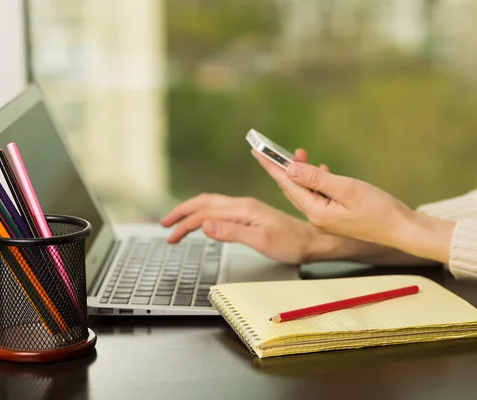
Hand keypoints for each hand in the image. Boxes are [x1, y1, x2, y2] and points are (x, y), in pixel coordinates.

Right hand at [161, 194, 333, 263]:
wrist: (312, 240)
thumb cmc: (292, 243)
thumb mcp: (262, 241)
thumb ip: (232, 233)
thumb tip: (205, 226)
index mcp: (243, 209)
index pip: (205, 214)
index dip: (184, 224)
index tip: (171, 236)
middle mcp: (243, 205)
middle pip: (204, 202)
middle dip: (181, 212)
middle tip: (164, 224)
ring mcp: (246, 208)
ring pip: (211, 204)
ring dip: (191, 211)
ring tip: (176, 222)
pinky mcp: (249, 214)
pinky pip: (219, 209)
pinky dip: (203, 214)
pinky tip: (201, 221)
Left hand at [253, 150, 454, 262]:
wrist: (402, 229)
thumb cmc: (380, 210)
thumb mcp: (347, 189)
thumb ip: (317, 179)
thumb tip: (290, 168)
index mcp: (316, 213)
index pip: (287, 184)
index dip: (271, 165)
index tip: (257, 151)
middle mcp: (316, 218)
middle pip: (292, 188)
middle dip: (282, 167)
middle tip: (273, 149)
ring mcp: (325, 219)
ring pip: (305, 192)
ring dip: (300, 173)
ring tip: (298, 154)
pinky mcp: (335, 217)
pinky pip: (317, 196)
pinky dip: (315, 182)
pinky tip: (321, 170)